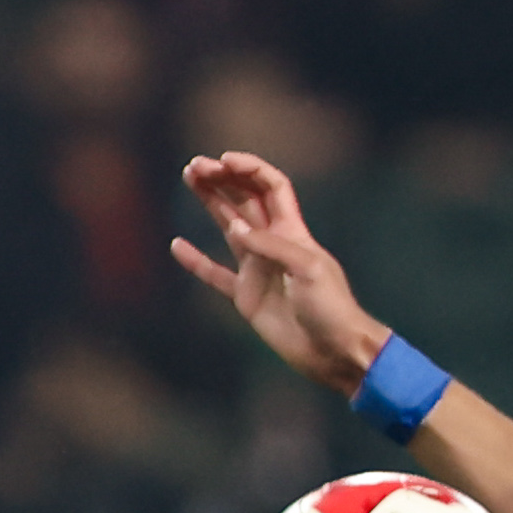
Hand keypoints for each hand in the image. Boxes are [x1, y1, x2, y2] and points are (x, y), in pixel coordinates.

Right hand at [171, 148, 382, 396]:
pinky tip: (177, 246)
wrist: (334, 352)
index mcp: (293, 231)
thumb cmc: (331, 308)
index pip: (270, 186)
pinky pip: (215, 274)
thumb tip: (235, 228)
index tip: (223, 161)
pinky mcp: (247, 296)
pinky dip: (196, 261)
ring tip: (189, 179)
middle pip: (245, 199)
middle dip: (222, 179)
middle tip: (195, 166)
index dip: (249, 169)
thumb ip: (270, 246)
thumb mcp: (307, 269)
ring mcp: (258, 269)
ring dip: (210, 202)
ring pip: (229, 226)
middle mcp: (273, 244)